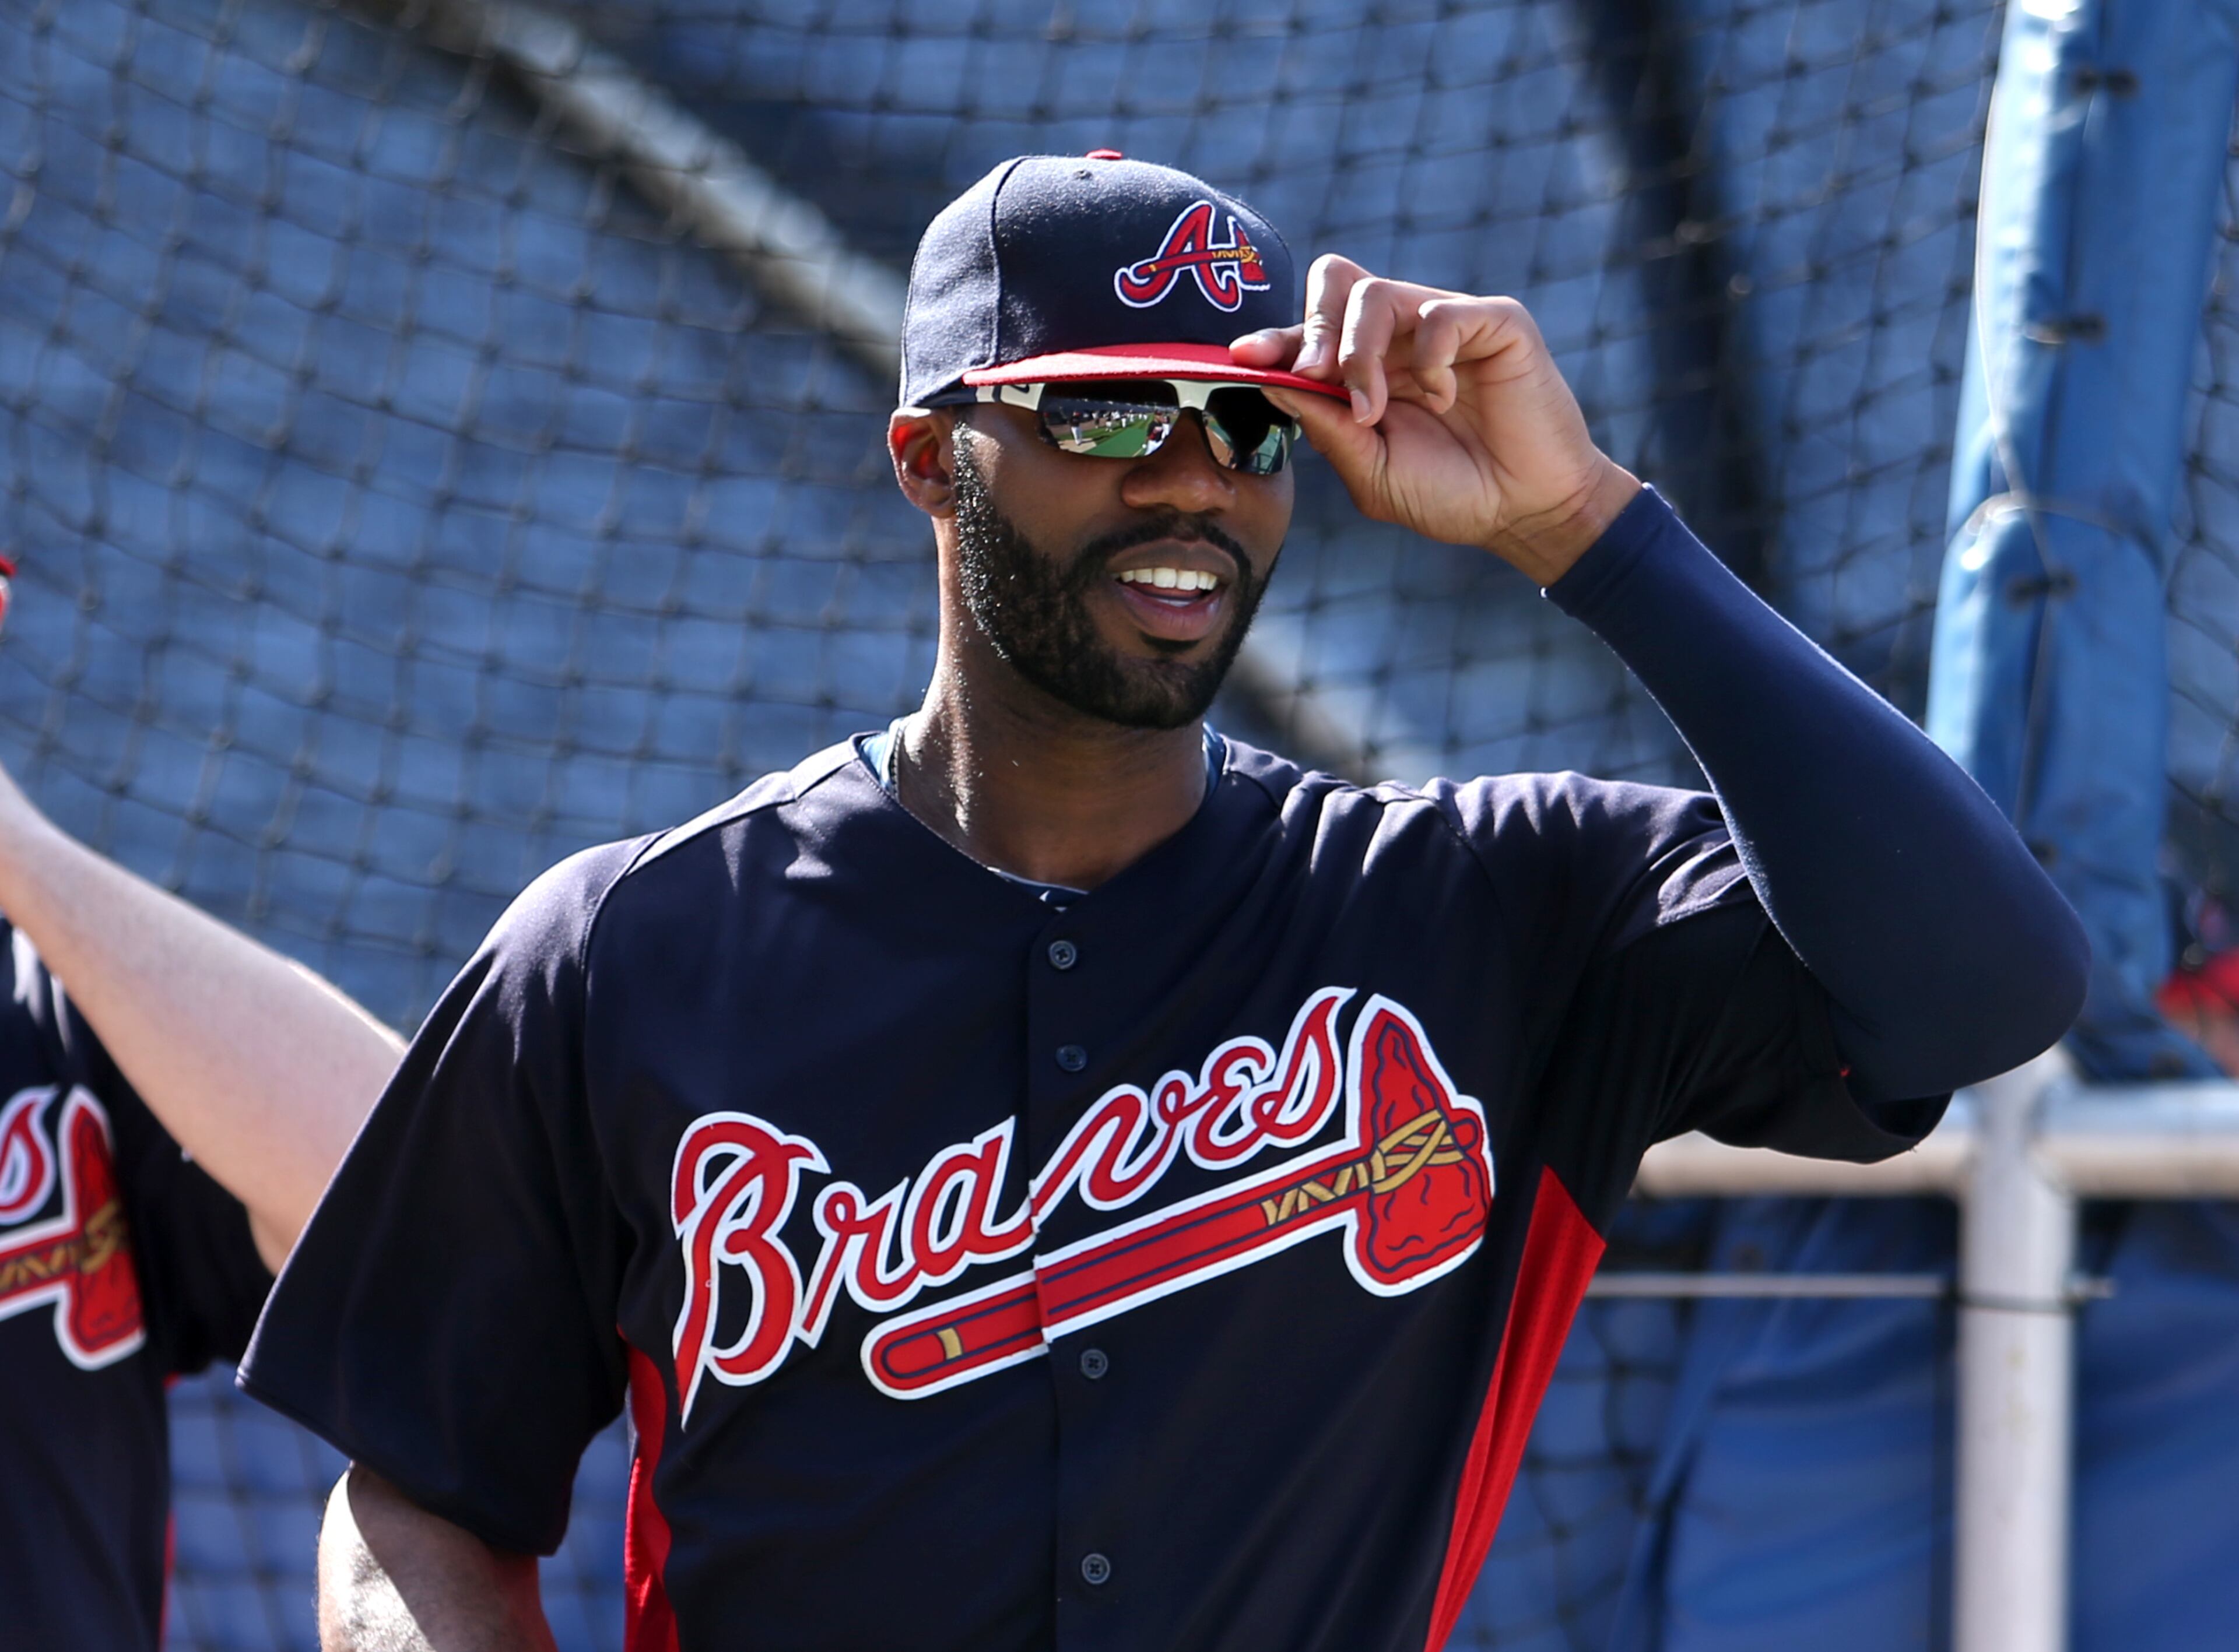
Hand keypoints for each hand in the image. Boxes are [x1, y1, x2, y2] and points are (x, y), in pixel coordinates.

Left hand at [1231, 255, 1639, 584]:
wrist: (1524, 512)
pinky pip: (1440, 313)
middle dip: (1311, 327)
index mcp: (1366, 368)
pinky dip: (1430, 359)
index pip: (1310, 330)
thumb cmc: (1450, 494)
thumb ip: (1326, 426)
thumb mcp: (1372, 471)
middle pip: (1335, 283)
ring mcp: (1445, 323)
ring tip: (1373, 410)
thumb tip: (1272, 381)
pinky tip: (1444, 398)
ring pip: (1374, 295)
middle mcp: (1401, 336)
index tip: (1245, 356)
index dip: (1275, 338)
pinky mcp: (1493, 321)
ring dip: (1360, 354)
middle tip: (1313, 374)